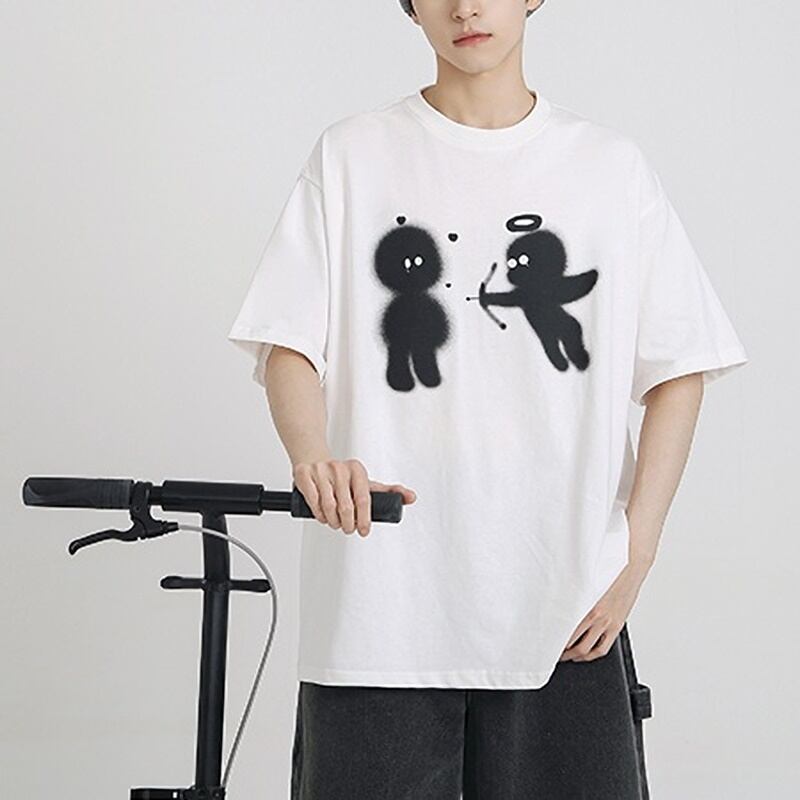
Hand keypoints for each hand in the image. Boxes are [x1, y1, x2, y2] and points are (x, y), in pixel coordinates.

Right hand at [292, 458, 415, 536]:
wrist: (314, 459)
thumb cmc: (344, 477)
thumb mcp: (366, 482)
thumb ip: (389, 491)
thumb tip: (412, 497)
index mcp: (357, 469)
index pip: (363, 499)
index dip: (364, 519)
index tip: (363, 530)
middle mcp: (339, 468)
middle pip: (346, 506)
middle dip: (347, 524)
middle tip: (348, 529)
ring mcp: (321, 470)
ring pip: (328, 506)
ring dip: (332, 521)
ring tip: (335, 524)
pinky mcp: (304, 474)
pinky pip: (312, 501)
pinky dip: (318, 514)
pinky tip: (323, 517)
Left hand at [558, 559, 649, 661]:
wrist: (630, 567)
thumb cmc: (607, 571)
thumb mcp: (586, 581)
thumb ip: (574, 595)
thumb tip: (559, 602)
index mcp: (584, 604)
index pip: (565, 629)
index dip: (555, 638)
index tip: (547, 641)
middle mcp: (595, 616)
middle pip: (574, 643)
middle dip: (563, 652)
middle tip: (554, 654)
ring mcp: (607, 623)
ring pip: (587, 649)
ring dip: (575, 656)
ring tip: (567, 657)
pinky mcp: (617, 626)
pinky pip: (603, 648)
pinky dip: (593, 654)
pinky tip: (587, 655)